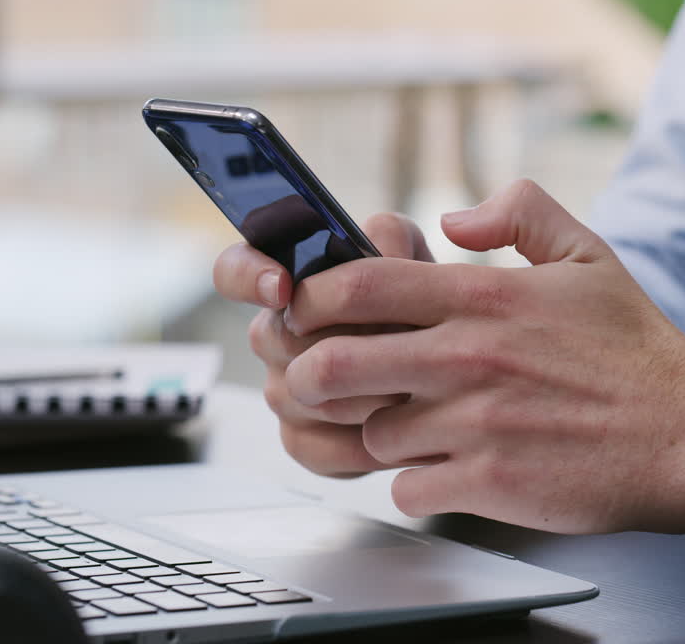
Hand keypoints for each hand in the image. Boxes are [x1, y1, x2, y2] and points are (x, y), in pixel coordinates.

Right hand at [212, 211, 434, 476]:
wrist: (449, 370)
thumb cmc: (423, 303)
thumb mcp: (413, 257)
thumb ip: (387, 238)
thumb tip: (371, 249)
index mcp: (289, 283)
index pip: (234, 271)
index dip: (248, 276)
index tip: (281, 286)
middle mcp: (275, 336)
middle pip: (274, 339)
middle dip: (339, 342)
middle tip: (397, 344)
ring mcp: (283, 390)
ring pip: (297, 395)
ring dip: (359, 391)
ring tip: (412, 387)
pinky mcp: (301, 440)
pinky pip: (313, 447)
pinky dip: (362, 441)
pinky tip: (402, 430)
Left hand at [281, 179, 684, 533]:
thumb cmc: (636, 349)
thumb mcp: (587, 255)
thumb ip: (520, 210)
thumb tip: (452, 218)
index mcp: (484, 297)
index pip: (356, 286)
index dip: (311, 299)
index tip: (309, 315)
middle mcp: (469, 359)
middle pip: (334, 366)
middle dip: (312, 378)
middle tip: (325, 384)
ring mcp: (475, 426)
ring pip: (369, 437)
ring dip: (378, 437)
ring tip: (414, 431)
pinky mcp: (489, 485)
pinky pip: (406, 491)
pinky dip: (415, 485)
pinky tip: (446, 471)